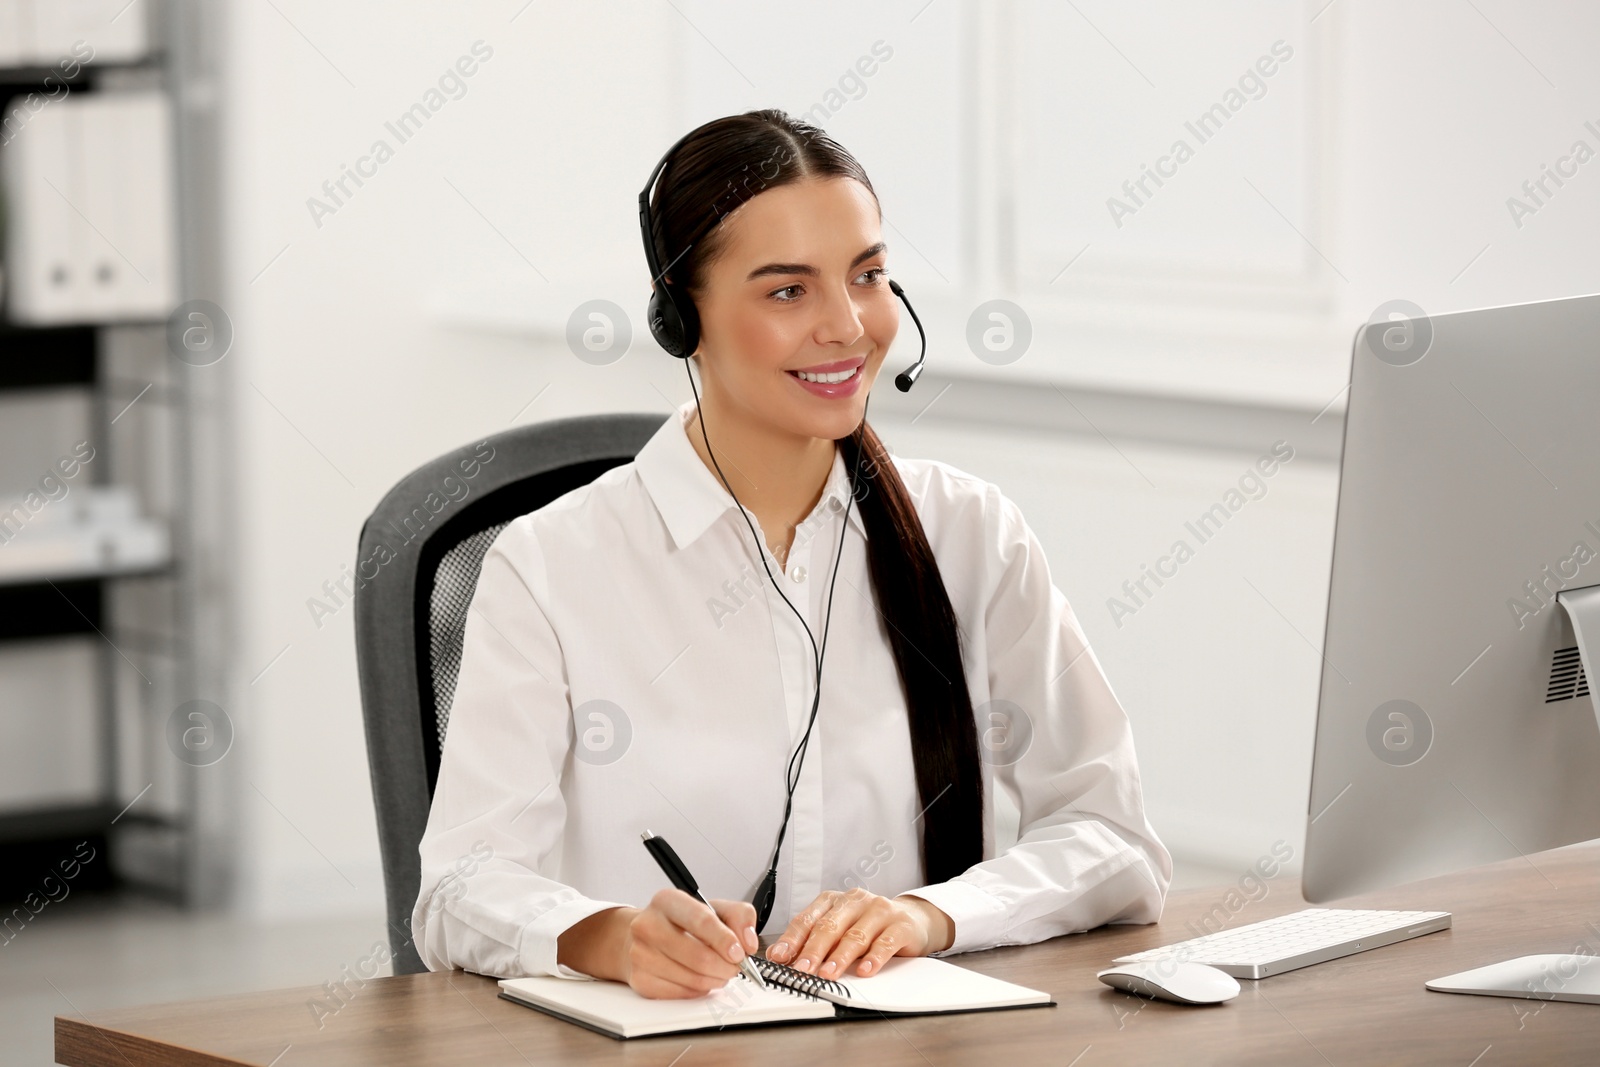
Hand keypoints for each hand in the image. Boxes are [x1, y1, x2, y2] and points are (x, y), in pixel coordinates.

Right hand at [558, 890, 758, 999]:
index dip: (725, 940)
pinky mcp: (640, 979)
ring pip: (693, 979)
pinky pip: (682, 994)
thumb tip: (748, 941)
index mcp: (668, 901)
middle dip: (726, 966)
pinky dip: (699, 990)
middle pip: (699, 956)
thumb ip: (739, 916)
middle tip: (735, 966)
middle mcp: (648, 925)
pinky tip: (699, 978)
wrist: (643, 937)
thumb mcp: (712, 907)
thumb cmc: (681, 923)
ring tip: (718, 971)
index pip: (701, 920)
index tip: (739, 952)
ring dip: (715, 980)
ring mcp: (640, 954)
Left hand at [766, 888, 953, 978]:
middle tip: (802, 969)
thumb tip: (781, 958)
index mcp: (835, 900)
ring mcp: (879, 911)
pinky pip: (885, 943)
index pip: (808, 919)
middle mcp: (855, 901)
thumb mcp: (840, 929)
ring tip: (828, 974)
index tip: (780, 957)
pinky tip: (864, 970)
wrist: (914, 919)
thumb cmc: (870, 926)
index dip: (792, 939)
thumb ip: (813, 940)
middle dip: (813, 950)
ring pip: (855, 935)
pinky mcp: (901, 925)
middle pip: (829, 927)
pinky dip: (873, 958)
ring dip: (840, 957)